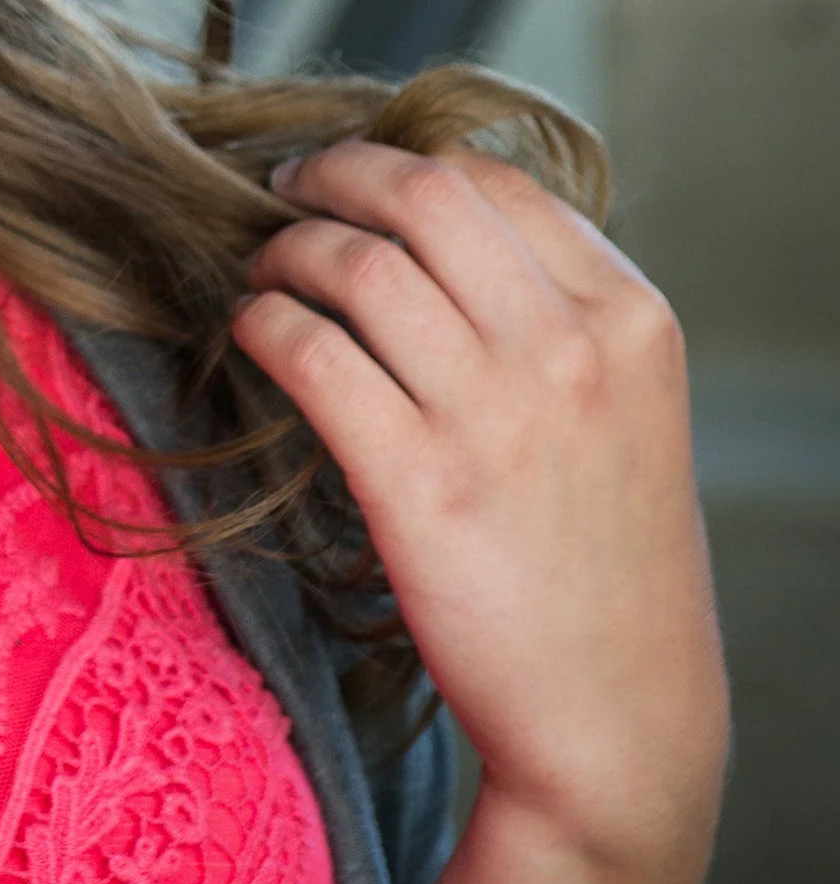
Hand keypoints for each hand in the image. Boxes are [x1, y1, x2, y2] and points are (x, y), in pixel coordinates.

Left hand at [233, 142, 726, 867]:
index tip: (350, 178)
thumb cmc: (606, 567)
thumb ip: (560, 320)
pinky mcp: (418, 483)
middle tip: (284, 190)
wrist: (616, 719)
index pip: (496, 183)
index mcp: (631, 318)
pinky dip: (264, 325)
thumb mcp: (626, 415)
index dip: (403, 165)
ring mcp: (497, 415)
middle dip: (334, 175)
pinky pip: (312, 353)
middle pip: (421, 196)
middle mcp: (572, 349)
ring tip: (261, 271)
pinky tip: (252, 335)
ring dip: (287, 252)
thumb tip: (440, 237)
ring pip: (355, 265)